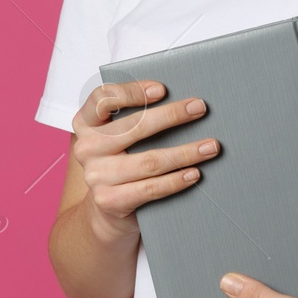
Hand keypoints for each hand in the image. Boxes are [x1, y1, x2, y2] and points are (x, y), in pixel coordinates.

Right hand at [70, 80, 219, 242]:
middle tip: (199, 108)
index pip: (103, 98)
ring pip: (150, 161)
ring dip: (186, 153)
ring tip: (210, 146)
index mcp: (86, 123)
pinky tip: (194, 173)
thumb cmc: (120, 161)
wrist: (106, 209)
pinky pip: (151, 188)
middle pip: (134, 126)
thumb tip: (182, 101)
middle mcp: (86, 148)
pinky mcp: (110, 200)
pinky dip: (176, 180)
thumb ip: (136, 117)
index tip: (162, 89)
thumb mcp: (119, 135)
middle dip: (172, 115)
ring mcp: (96, 176)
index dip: (132, 91)